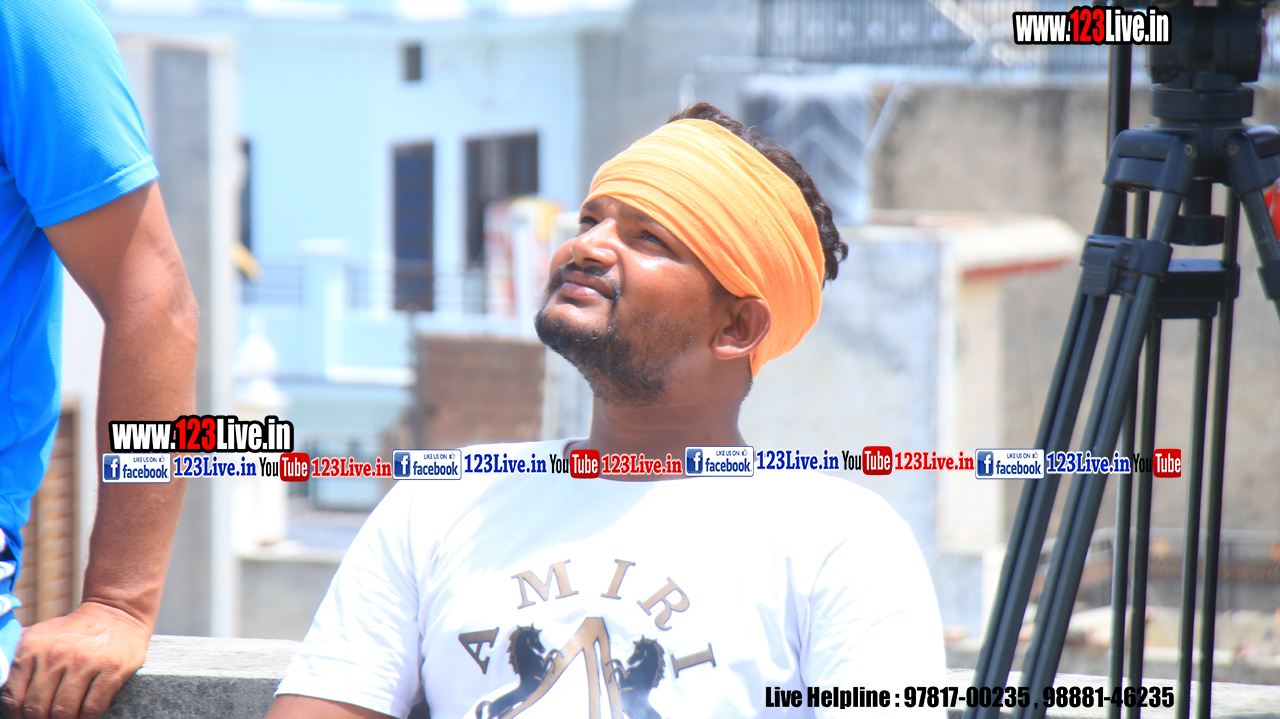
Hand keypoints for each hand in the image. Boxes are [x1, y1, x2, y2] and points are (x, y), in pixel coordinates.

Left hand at [1, 601, 149, 718]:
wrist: (116, 613)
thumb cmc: (72, 632)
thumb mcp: (39, 636)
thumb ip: (15, 657)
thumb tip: (0, 683)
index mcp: (32, 647)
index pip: (13, 698)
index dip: (16, 717)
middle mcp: (57, 654)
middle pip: (37, 709)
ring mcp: (86, 661)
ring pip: (64, 712)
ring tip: (66, 717)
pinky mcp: (111, 668)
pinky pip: (92, 708)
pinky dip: (86, 718)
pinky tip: (85, 713)